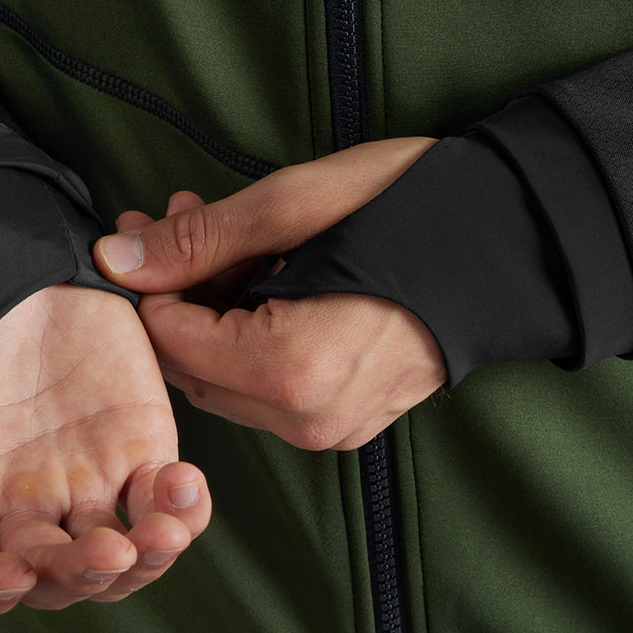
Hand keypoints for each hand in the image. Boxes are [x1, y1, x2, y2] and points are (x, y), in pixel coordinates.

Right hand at [0, 205, 209, 623]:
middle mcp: (16, 491)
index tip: (10, 570)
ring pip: (115, 556)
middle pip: (48, 581)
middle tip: (105, 549)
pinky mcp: (135, 435)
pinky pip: (162, 497)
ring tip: (161, 530)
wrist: (11, 228)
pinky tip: (186, 484)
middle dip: (78, 579)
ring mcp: (81, 469)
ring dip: (143, 562)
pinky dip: (183, 510)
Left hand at [94, 139, 447, 450]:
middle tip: (183, 217)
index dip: (147, 281)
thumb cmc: (417, 210)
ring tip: (231, 236)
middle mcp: (307, 418)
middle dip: (177, 290)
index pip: (169, 340)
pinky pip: (269, 385)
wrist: (516, 240)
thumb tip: (116, 259)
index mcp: (291, 370)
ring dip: (213, 307)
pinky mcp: (347, 418)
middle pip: (193, 365)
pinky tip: (265, 272)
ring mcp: (331, 426)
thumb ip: (200, 241)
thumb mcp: (298, 205)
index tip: (146, 224)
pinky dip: (251, 331)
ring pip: (227, 376)